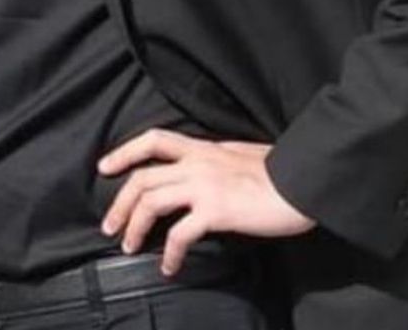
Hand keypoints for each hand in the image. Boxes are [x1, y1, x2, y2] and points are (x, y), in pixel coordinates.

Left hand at [98, 128, 315, 274]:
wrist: (303, 183)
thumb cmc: (280, 173)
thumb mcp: (241, 154)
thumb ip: (217, 159)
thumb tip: (204, 169)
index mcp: (202, 148)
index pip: (154, 139)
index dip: (124, 151)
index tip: (104, 166)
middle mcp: (197, 163)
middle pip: (142, 177)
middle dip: (119, 203)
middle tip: (110, 226)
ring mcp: (204, 186)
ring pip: (151, 202)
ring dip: (134, 227)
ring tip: (130, 247)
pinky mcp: (215, 210)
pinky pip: (180, 234)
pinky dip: (169, 253)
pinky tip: (170, 267)